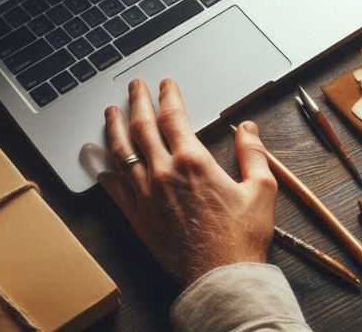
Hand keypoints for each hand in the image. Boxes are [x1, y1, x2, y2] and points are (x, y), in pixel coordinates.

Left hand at [99, 78, 277, 284]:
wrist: (221, 276)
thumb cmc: (241, 237)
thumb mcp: (261, 189)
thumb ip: (252, 154)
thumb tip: (248, 129)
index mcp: (193, 162)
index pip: (174, 117)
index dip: (168, 96)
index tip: (165, 85)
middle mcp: (164, 173)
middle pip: (142, 127)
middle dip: (137, 102)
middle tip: (134, 87)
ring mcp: (146, 195)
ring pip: (122, 152)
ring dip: (115, 127)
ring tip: (111, 112)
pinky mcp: (137, 216)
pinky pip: (114, 187)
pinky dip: (104, 169)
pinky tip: (100, 160)